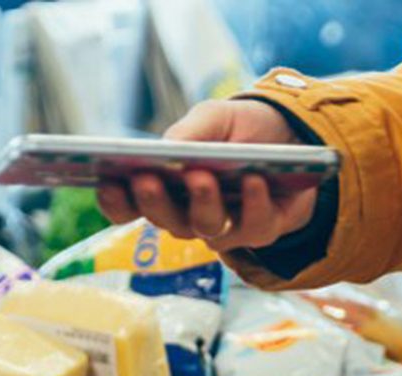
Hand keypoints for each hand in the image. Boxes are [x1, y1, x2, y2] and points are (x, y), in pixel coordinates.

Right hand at [96, 100, 319, 252]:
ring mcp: (225, 227)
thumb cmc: (242, 131)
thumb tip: (166, 150)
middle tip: (147, 180)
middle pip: (165, 220)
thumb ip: (190, 132)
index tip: (105, 184)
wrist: (295, 137)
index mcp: (167, 189)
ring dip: (202, 204)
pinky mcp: (261, 230)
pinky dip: (253, 204)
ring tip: (201, 177)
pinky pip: (253, 227)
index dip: (116, 202)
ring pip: (206, 228)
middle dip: (155, 202)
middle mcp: (190, 215)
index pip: (130, 206)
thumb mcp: (213, 118)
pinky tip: (253, 182)